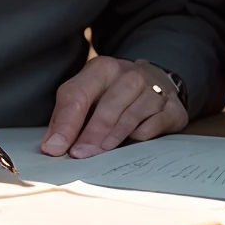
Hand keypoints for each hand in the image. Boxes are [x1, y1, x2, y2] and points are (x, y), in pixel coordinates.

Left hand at [41, 57, 186, 158]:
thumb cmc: (112, 93)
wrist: (156, 82)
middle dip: (91, 134)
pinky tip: (131, 142)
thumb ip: (67, 117)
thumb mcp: (86, 93)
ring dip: (113, 139)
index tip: (55, 148)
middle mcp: (131, 74)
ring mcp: (155, 90)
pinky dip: (140, 137)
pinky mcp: (172, 109)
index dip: (66, 124)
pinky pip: (153, 127)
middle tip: (79, 155)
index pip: (79, 95)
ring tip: (100, 153)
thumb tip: (51, 146)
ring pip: (131, 117)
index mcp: (103, 68)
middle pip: (108, 107)